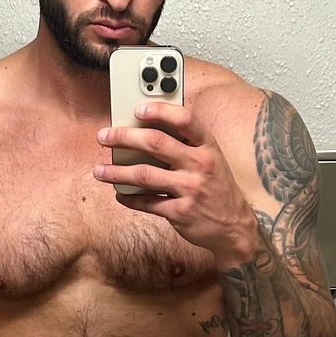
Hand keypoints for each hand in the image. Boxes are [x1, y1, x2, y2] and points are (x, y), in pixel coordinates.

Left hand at [93, 101, 258, 269]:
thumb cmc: (218, 188)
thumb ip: (188, 144)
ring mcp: (190, 190)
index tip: (138, 109)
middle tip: (105, 137)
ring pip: (144, 175)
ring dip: (117, 172)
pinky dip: (130, 198)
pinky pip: (147, 203)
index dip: (160, 111)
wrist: (235, 227)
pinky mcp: (180, 213)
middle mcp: (200, 165)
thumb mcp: (213, 160)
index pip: (185, 119)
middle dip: (124, 137)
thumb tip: (150, 129)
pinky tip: (120, 194)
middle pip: (156, 143)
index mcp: (208, 147)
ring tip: (99, 171)